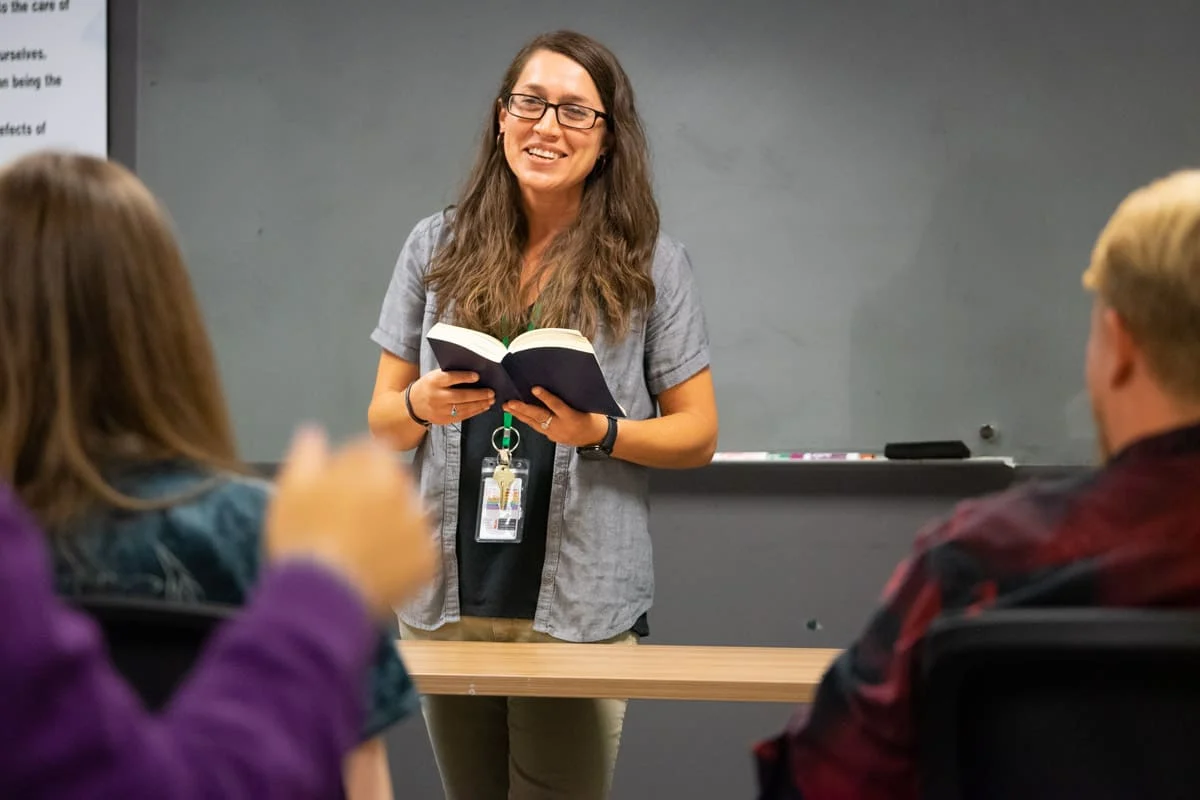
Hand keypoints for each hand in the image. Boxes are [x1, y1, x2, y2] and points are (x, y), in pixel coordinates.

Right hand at [266, 425, 436, 616]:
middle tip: (348, 521)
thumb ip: (308, 453)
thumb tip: (315, 432)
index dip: (353, 467)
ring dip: (391, 524)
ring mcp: (421, 529)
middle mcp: (407, 493)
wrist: (321, 600)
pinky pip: (417, 551)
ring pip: (407, 517)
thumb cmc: (302, 539)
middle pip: (394, 484)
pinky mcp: (428, 562)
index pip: (373, 452)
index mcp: (376, 470)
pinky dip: (402, 557)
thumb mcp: (291, 488)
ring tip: (363, 548)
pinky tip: (377, 568)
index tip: (337, 486)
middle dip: (376, 494)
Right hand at [410, 369, 493, 424]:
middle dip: (478, 395)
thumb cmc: (428, 386)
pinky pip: (463, 416)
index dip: (465, 377)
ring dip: (480, 404)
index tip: (477, 376)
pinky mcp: (444, 419)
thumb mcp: (434, 376)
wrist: (413, 405)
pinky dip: (475, 411)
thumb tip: (473, 374)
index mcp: (434, 382)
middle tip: (491, 392)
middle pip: (460, 396)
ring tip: (491, 400)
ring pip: (464, 408)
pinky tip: (483, 407)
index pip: (451, 378)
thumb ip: (450, 375)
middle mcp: (437, 396)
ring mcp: (440, 410)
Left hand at [503, 387, 607, 446]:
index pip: (556, 406)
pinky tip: (518, 415)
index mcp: (572, 417)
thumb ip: (571, 397)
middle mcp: (561, 426)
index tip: (534, 388)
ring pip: (534, 423)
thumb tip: (557, 383)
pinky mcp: (552, 437)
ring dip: (520, 415)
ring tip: (508, 407)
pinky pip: (537, 428)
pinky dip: (526, 420)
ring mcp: (555, 433)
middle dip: (523, 409)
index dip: (545, 397)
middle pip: (540, 417)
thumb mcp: (586, 406)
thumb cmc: (593, 418)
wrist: (596, 438)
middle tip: (511, 403)